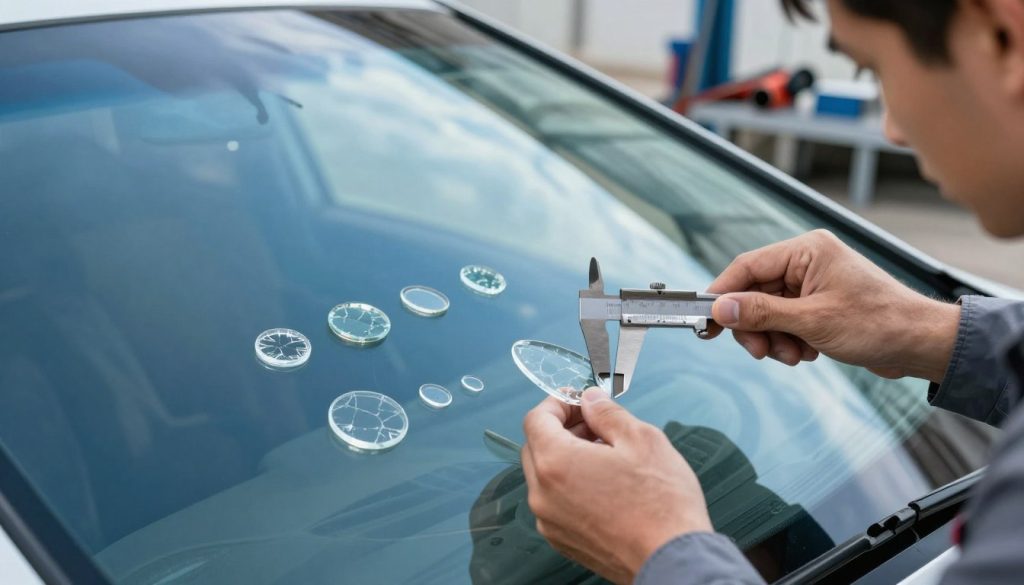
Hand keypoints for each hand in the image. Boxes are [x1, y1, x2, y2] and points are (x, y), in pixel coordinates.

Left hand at [521, 389, 711, 583]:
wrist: (672, 560)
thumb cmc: (661, 504)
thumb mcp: (641, 439)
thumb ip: (607, 413)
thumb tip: (590, 400)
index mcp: (556, 463)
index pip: (536, 419)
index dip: (557, 402)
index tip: (578, 399)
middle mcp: (543, 495)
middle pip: (536, 446)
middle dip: (562, 428)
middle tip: (594, 423)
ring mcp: (550, 522)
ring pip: (545, 476)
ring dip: (567, 456)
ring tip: (606, 453)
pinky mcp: (563, 540)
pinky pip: (555, 502)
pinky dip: (570, 484)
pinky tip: (604, 482)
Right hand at [705, 229, 959, 381]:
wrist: (920, 344)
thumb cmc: (878, 323)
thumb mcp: (813, 321)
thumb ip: (762, 313)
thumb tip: (721, 309)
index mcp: (807, 250)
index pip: (747, 266)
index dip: (723, 293)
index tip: (705, 319)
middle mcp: (807, 262)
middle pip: (754, 293)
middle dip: (755, 326)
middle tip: (760, 351)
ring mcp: (812, 284)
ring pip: (767, 312)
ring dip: (773, 339)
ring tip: (794, 354)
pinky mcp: (817, 305)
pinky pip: (784, 322)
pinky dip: (788, 341)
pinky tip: (807, 352)